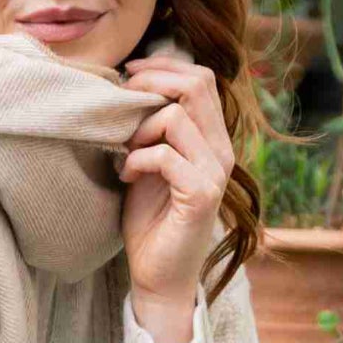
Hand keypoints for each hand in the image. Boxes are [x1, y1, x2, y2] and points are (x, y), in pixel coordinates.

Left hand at [118, 58, 233, 342]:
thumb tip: (129, 86)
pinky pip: (166, 155)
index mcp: (212, 139)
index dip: (164, 67)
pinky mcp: (201, 195)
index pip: (201, 78)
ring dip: (139, 129)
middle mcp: (221, 151)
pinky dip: (138, 159)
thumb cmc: (150, 221)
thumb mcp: (149, 163)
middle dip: (151, 83)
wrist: (158, 275)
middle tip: (121, 100)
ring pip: (176, 117)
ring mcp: (215, 173)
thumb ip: (152, 128)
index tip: (128, 74)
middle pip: (196, 85)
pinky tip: (126, 174)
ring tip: (124, 152)